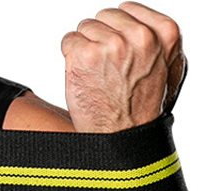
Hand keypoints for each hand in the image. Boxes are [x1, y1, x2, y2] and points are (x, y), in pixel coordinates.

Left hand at [61, 2, 185, 132]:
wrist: (122, 134)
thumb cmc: (140, 106)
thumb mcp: (166, 65)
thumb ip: (155, 37)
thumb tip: (138, 21)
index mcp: (164, 33)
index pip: (127, 10)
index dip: (117, 29)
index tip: (116, 47)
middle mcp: (139, 36)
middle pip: (104, 16)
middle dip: (100, 36)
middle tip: (103, 64)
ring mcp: (110, 45)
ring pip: (85, 27)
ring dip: (83, 47)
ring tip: (93, 70)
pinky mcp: (85, 56)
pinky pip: (68, 40)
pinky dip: (69, 55)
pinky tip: (81, 72)